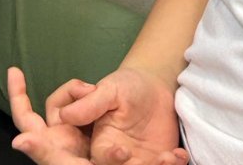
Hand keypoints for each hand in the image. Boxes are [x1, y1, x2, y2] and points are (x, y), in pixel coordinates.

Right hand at [10, 67, 187, 164]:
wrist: (154, 87)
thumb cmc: (126, 86)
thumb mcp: (109, 90)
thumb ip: (90, 103)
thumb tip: (64, 115)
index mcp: (99, 143)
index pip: (97, 160)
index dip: (109, 160)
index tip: (122, 151)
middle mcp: (116, 159)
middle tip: (155, 160)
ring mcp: (137, 162)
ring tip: (169, 158)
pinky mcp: (156, 163)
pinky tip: (178, 155)